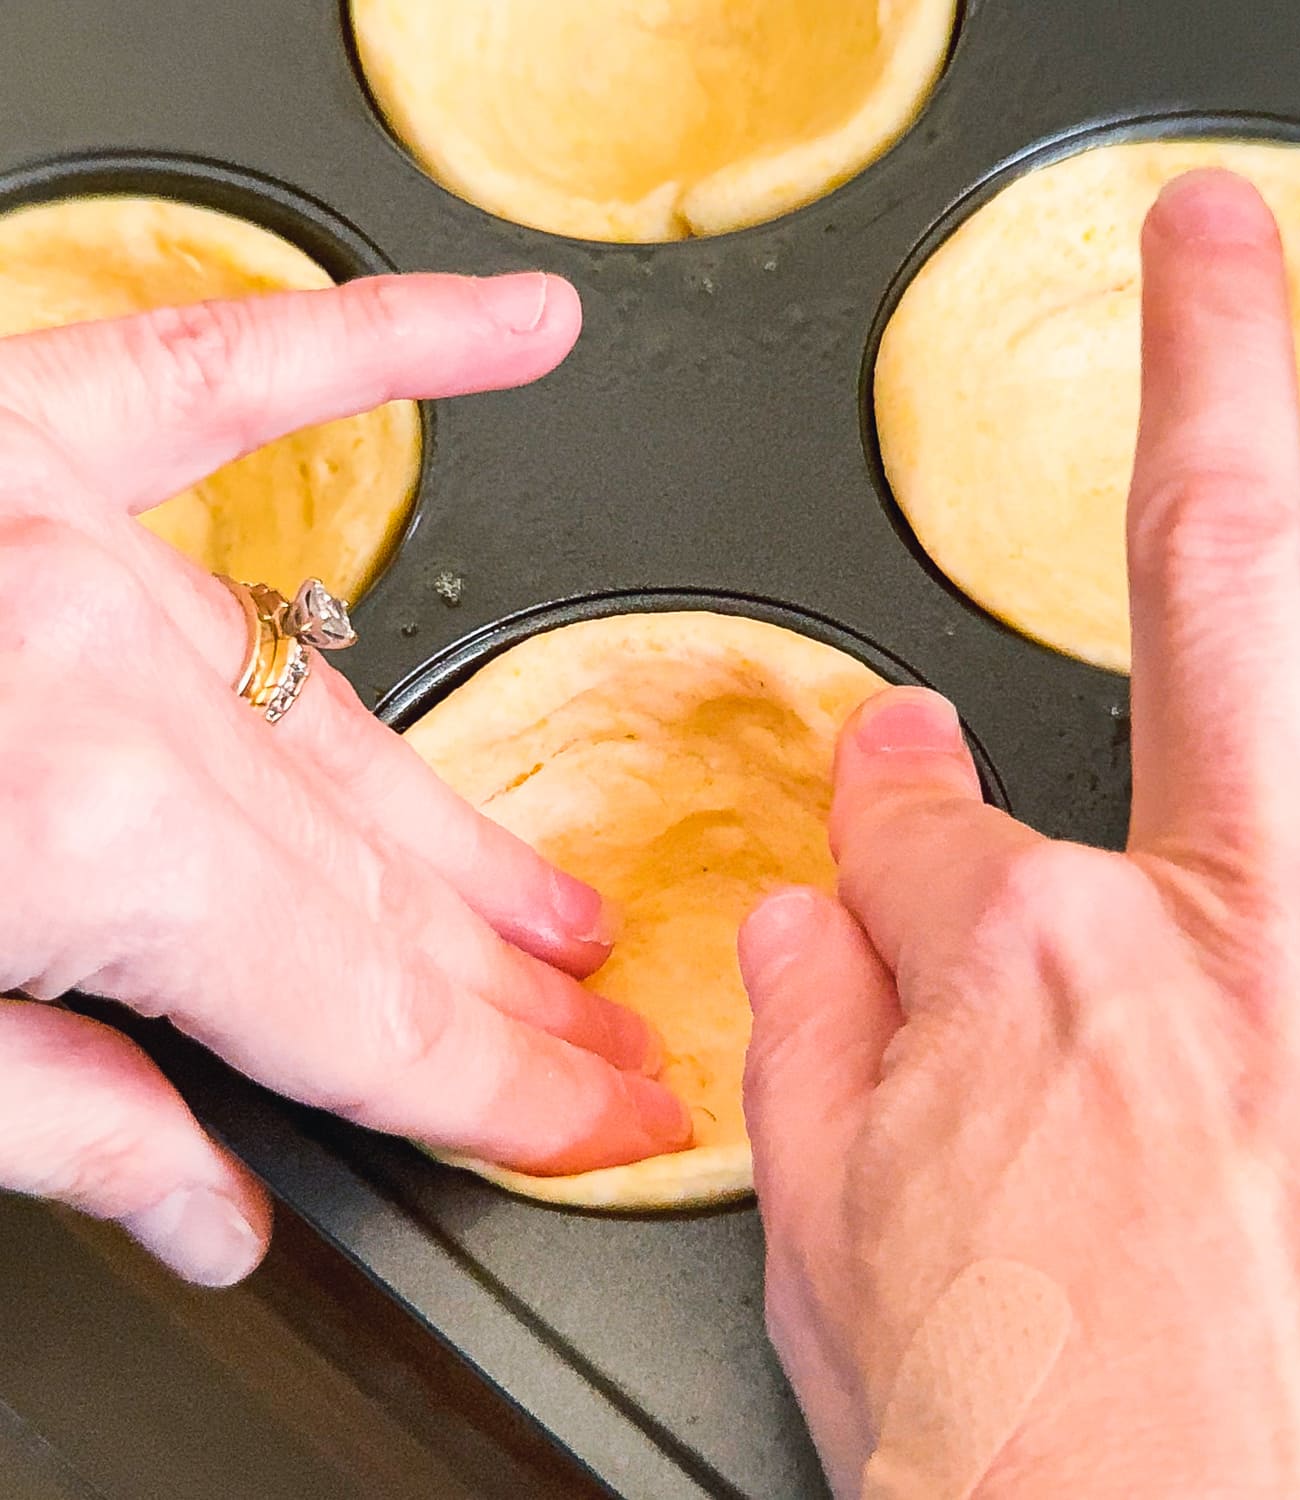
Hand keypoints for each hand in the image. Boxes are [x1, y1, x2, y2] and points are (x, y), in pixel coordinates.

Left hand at [0, 271, 689, 1286]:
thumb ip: (60, 1125)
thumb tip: (213, 1216)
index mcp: (74, 836)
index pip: (362, 1006)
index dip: (502, 1084)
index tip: (599, 1113)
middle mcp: (104, 671)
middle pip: (374, 881)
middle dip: (511, 994)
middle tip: (613, 1042)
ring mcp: (72, 535)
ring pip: (339, 719)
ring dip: (467, 837)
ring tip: (562, 914)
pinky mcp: (24, 428)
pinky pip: (239, 370)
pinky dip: (387, 346)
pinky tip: (509, 331)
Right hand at [740, 174, 1299, 1497]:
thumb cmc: (1041, 1473)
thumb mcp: (831, 1254)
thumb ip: (809, 1041)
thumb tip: (806, 899)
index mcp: (1011, 966)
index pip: (923, 805)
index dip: (899, 794)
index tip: (906, 789)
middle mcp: (1214, 905)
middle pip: (1203, 559)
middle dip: (1205, 362)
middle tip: (1223, 230)